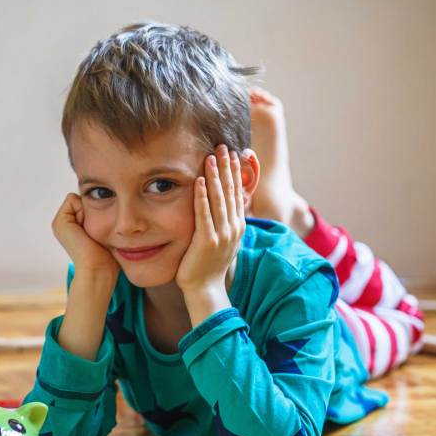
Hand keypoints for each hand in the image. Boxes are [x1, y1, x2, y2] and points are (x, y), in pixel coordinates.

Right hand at [52, 193, 118, 278]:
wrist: (99, 269)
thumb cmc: (107, 256)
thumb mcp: (107, 232)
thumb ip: (103, 217)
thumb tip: (109, 201)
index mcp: (73, 226)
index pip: (87, 201)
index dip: (97, 210)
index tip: (101, 230)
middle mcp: (64, 224)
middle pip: (83, 199)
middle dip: (93, 210)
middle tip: (94, 233)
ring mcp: (60, 223)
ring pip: (79, 198)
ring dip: (89, 212)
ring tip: (90, 232)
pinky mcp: (59, 222)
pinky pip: (73, 198)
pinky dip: (83, 210)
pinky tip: (85, 230)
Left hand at [176, 145, 245, 304]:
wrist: (206, 289)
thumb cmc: (209, 265)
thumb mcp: (222, 240)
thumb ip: (224, 222)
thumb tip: (225, 205)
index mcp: (237, 226)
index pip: (237, 193)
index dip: (235, 172)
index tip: (232, 153)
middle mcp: (233, 227)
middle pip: (230, 191)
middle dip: (226, 167)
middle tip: (222, 146)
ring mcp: (222, 234)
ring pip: (218, 199)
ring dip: (214, 176)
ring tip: (211, 156)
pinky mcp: (207, 241)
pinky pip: (204, 214)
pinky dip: (201, 196)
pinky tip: (198, 180)